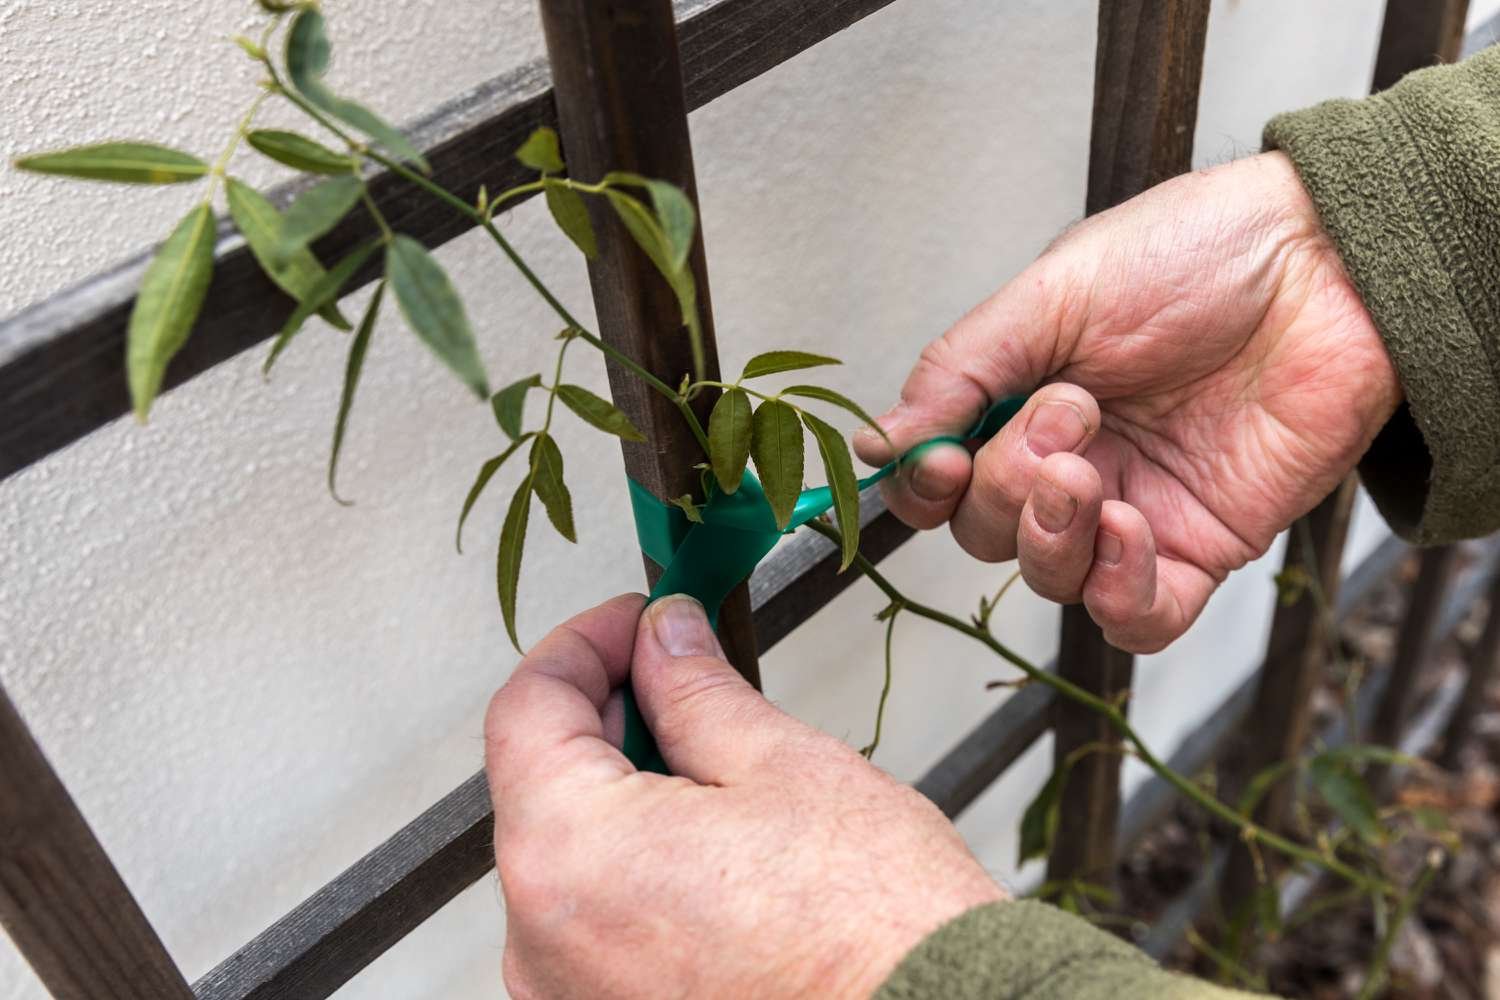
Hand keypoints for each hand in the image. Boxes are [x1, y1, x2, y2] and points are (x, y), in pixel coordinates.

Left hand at [485, 593, 1003, 998]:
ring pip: (570, 855)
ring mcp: (567, 994)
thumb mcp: (783, 765)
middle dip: (610, 714)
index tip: (637, 621)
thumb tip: (663, 639)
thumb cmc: (874, 929)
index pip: (525, 707)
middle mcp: (542, 939)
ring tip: (717, 772)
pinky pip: (594, 921)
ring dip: (624, 794)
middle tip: (687, 677)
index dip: (585, 642)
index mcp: (570, 855)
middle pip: (540, 782)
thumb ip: (696, 690)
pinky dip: (636, 869)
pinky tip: (711, 852)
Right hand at [855, 152, 1399, 652]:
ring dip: (1050, 536)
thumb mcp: (1051, 294)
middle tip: (1067, 415)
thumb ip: (960, 371)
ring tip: (1088, 472)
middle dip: (1006, 487)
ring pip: (1051, 579)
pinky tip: (1129, 527)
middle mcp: (1070, 461)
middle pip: (988, 533)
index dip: (927, 486)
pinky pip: (1137, 618)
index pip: (942, 482)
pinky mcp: (1201, 545)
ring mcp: (1133, 508)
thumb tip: (876, 442)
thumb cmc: (1196, 253)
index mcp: (1022, 400)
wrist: (1329, 263)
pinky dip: (1117, 590)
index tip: (944, 456)